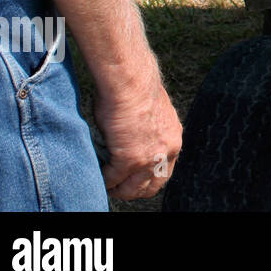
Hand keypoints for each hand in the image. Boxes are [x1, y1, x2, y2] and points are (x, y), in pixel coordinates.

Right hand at [95, 71, 182, 200]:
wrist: (132, 81)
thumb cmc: (136, 89)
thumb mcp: (152, 115)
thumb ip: (148, 133)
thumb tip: (131, 140)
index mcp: (173, 140)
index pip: (164, 172)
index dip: (146, 178)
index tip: (132, 178)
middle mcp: (166, 152)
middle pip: (151, 186)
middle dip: (133, 189)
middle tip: (117, 186)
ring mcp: (149, 158)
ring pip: (132, 189)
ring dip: (117, 189)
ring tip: (106, 183)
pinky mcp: (130, 160)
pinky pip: (112, 179)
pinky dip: (103, 179)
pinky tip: (97, 173)